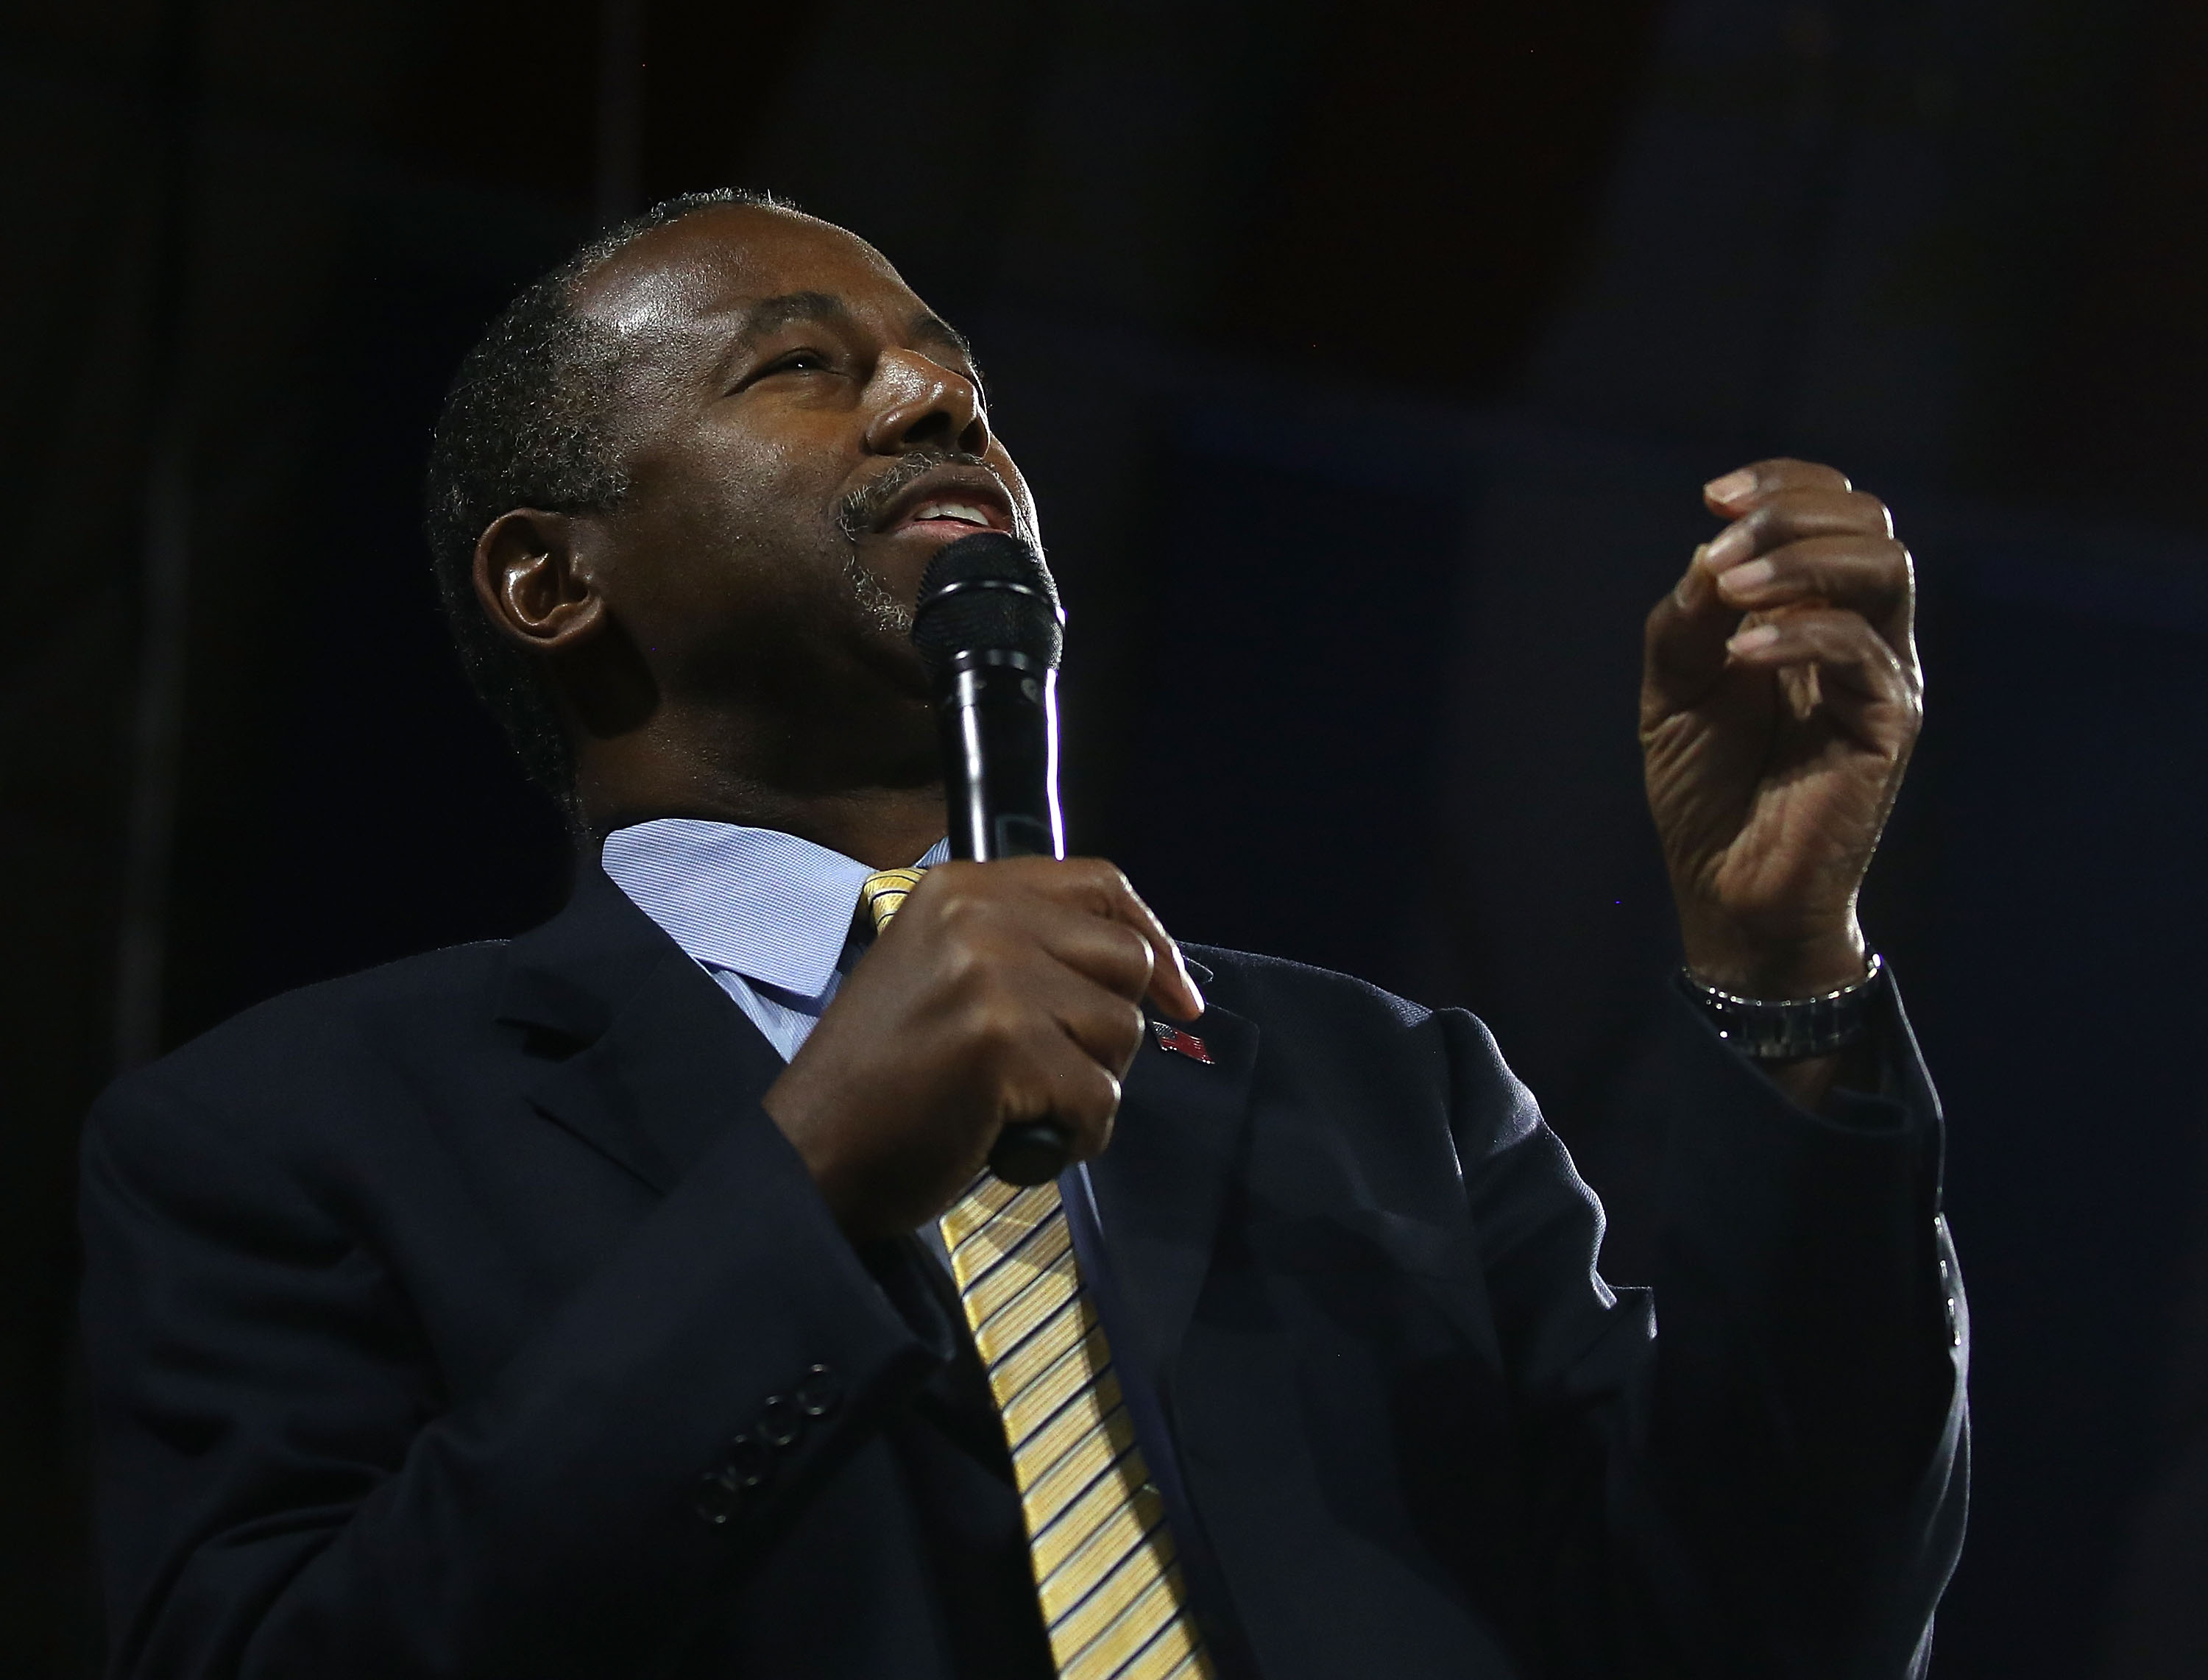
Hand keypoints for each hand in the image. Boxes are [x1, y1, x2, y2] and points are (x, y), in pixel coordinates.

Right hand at [761, 857, 1204, 1238]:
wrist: (809, 1155)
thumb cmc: (880, 1082)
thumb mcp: (944, 974)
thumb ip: (1024, 949)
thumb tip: (1145, 965)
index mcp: (963, 888)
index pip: (1099, 884)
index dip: (1151, 937)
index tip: (1178, 996)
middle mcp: (979, 915)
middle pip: (1125, 960)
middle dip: (1109, 1033)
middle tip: (1054, 1076)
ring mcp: (992, 974)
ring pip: (1120, 1032)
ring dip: (1085, 1089)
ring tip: (1015, 1108)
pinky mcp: (1003, 1042)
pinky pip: (1099, 1097)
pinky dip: (1074, 1138)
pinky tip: (1015, 1146)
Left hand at [1641, 459, 1921, 999]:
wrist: (1728, 892)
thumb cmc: (1705, 794)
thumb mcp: (1671, 692)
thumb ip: (1685, 622)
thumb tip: (1708, 556)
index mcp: (1813, 614)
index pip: (1833, 510)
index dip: (1782, 484)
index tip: (1713, 497)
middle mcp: (1860, 635)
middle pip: (1869, 522)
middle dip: (1789, 512)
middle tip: (1720, 548)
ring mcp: (1881, 677)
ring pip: (1886, 567)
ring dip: (1801, 561)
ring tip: (1732, 590)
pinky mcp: (1888, 724)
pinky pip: (1862, 649)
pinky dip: (1798, 635)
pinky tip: (1741, 655)